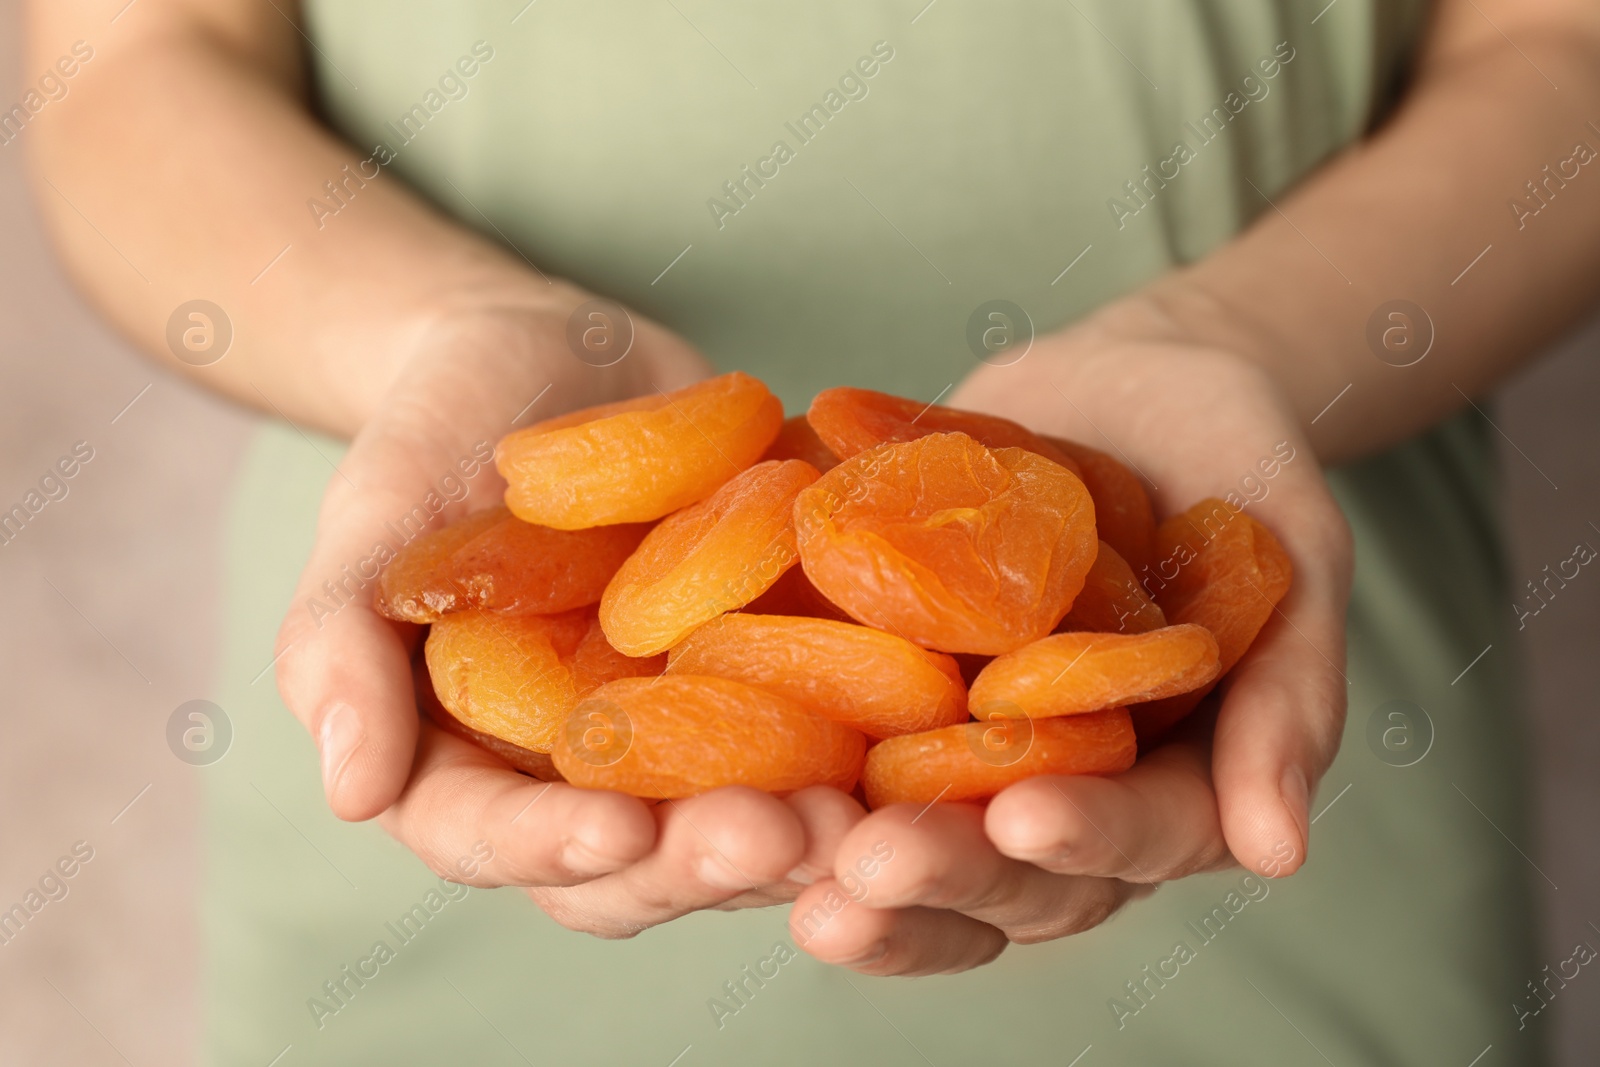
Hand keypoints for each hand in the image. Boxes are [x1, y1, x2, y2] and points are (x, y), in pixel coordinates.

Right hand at [273, 298, 861, 931]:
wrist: (554, 354)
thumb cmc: (435, 431)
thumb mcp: (374, 514)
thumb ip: (340, 642)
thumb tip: (349, 793)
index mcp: (466, 765)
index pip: (492, 842)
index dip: (550, 849)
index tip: (620, 827)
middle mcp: (580, 778)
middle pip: (636, 865)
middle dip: (705, 862)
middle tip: (783, 833)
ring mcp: (681, 740)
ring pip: (738, 823)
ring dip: (803, 833)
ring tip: (868, 811)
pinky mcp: (767, 686)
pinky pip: (822, 733)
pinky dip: (870, 748)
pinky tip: (932, 732)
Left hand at [790, 321, 1352, 974]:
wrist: (1125, 382)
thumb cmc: (1233, 462)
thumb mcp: (1293, 554)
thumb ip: (1291, 690)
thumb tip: (1279, 850)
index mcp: (1166, 783)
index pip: (1135, 840)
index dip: (1085, 838)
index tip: (1025, 819)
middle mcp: (1055, 788)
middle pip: (1000, 871)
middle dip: (938, 873)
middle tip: (868, 866)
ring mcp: (960, 749)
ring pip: (903, 833)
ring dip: (839, 855)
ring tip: (774, 845)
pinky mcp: (884, 694)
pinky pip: (829, 738)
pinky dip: (774, 751)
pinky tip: (705, 749)